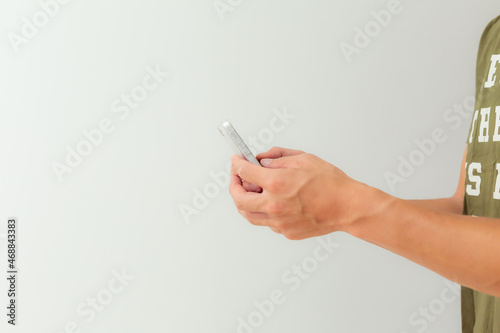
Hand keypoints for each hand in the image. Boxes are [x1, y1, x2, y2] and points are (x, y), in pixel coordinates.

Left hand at [229, 147, 373, 239]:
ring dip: (244, 202)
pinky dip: (262, 212)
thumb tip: (260, 160)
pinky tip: (271, 202)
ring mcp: (279, 221)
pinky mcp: (286, 232)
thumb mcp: (303, 158)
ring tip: (249, 191)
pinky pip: (266, 222)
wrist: (347, 207)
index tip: (236, 161)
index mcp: (277, 183)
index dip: (236, 164)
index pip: (244, 172)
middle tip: (236, 178)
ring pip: (249, 215)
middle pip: (239, 198)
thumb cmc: (330, 182)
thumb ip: (277, 158)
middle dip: (233, 185)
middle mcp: (274, 205)